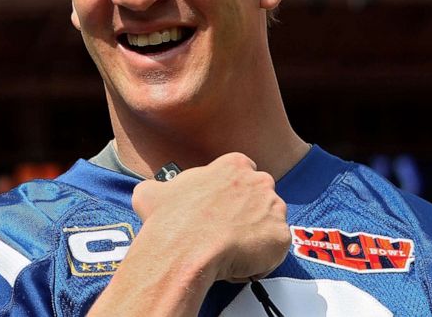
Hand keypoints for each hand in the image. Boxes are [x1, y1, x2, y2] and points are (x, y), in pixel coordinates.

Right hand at [131, 152, 290, 282]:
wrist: (185, 250)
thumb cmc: (170, 221)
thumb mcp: (151, 193)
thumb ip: (160, 187)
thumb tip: (152, 192)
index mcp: (233, 165)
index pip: (242, 173)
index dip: (232, 192)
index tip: (220, 208)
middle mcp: (259, 182)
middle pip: (260, 197)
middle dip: (247, 213)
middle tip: (224, 231)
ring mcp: (274, 209)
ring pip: (268, 224)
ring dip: (253, 237)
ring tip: (228, 252)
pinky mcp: (280, 237)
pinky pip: (273, 251)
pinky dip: (258, 261)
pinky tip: (235, 265)